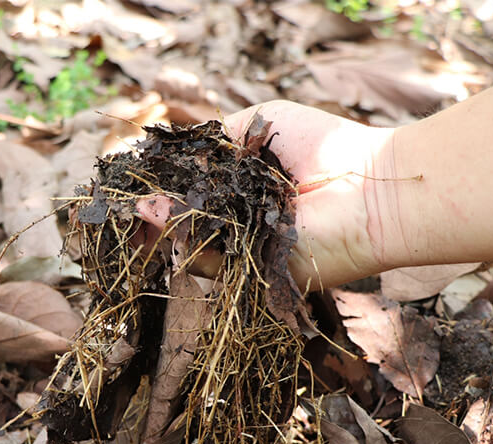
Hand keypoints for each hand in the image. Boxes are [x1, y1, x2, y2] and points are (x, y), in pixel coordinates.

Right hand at [136, 101, 396, 290]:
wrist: (368, 186)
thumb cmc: (324, 148)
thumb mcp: (263, 122)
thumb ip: (216, 139)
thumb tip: (173, 160)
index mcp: (241, 186)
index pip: (191, 191)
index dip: (160, 190)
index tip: (133, 186)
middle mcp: (239, 218)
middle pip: (184, 220)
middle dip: (151, 216)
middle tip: (124, 210)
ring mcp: (243, 247)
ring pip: (190, 242)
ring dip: (164, 227)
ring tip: (141, 213)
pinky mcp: (251, 272)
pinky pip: (209, 262)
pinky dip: (187, 244)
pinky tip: (164, 225)